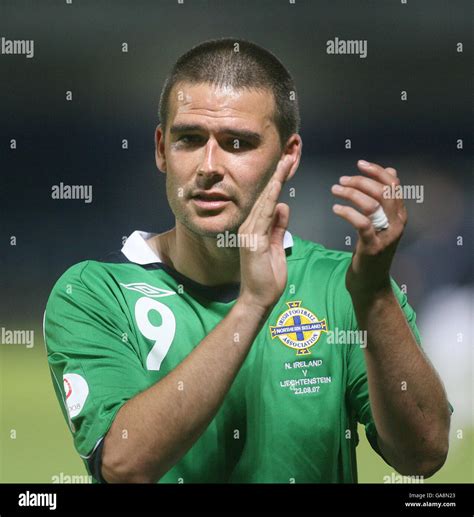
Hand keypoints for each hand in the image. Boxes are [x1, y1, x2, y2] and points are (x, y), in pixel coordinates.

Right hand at [238, 155, 293, 311]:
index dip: (278, 181)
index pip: (268, 200)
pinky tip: (278, 184)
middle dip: (278, 174)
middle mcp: (249, 226)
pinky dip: (271, 198)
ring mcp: (249, 232)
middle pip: (266, 195)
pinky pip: (264, 214)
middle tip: (289, 154)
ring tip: (286, 162)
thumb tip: (283, 206)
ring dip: (276, 180)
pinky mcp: (252, 240)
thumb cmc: (266, 277)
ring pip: (264, 200)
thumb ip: (278, 227)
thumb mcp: (276, 247)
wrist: (257, 298)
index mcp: (255, 228)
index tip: (287, 165)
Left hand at [331, 160, 407, 296]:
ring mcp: (386, 236)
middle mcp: (397, 223)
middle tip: (341, 180)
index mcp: (399, 215)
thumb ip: (386, 199)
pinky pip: (362, 223)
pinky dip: (348, 212)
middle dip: (360, 181)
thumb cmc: (373, 251)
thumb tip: (391, 170)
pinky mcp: (373, 247)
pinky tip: (336, 208)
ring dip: (351, 193)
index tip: (359, 163)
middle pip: (383, 191)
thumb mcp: (382, 223)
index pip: (393, 184)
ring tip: (335, 189)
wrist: (371, 284)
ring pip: (372, 205)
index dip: (377, 171)